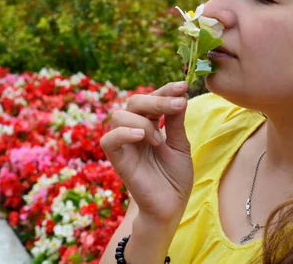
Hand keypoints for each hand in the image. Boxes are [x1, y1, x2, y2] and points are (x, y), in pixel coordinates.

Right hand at [100, 81, 193, 225]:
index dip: (166, 89)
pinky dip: (123, 133)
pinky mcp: (118, 160)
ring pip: (119, 115)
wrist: (171, 205)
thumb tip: (181, 94)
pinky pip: (109, 140)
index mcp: (150, 124)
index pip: (153, 98)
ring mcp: (125, 145)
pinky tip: (142, 136)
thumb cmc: (175, 176)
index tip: (184, 86)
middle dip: (157, 99)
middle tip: (179, 103)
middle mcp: (134, 130)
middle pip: (135, 101)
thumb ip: (176, 121)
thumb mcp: (181, 145)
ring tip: (159, 139)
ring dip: (143, 120)